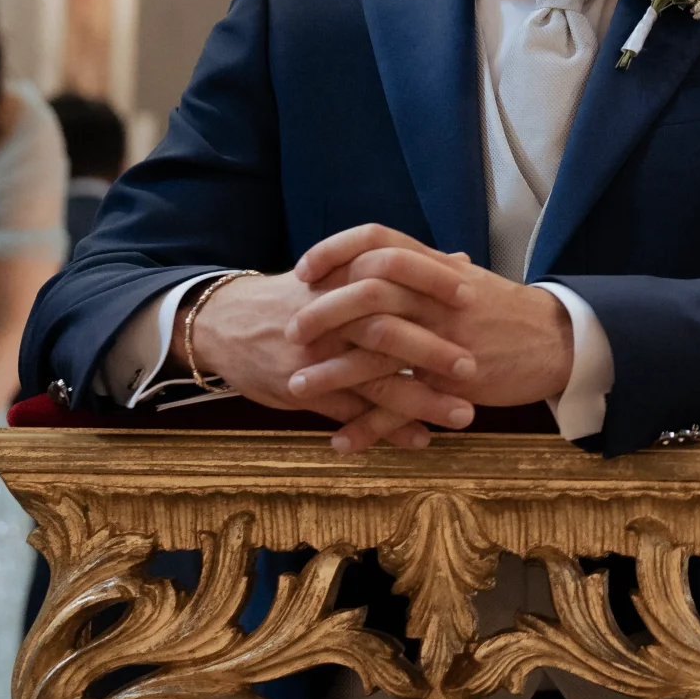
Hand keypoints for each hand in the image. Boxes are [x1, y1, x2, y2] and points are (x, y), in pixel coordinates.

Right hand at [190, 265, 476, 449]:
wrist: (225, 323)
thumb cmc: (301, 296)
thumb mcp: (343, 271)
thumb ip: (402, 269)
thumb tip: (462, 259)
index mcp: (343, 279)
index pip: (391, 273)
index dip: (431, 281)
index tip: (473, 293)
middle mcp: (331, 316)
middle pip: (386, 330)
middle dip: (433, 350)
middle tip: (474, 367)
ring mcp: (315, 355)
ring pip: (372, 378)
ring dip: (421, 400)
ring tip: (463, 415)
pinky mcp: (302, 388)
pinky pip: (349, 412)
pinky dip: (385, 429)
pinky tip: (419, 439)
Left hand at [285, 226, 575, 450]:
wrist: (559, 342)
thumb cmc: (509, 312)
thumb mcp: (467, 281)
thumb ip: (427, 270)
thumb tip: (396, 255)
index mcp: (436, 269)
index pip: (378, 241)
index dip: (336, 251)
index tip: (305, 270)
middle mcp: (437, 298)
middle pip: (368, 292)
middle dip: (322, 312)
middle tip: (291, 331)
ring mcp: (445, 339)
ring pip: (377, 351)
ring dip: (331, 373)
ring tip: (296, 387)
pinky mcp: (452, 381)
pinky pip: (402, 405)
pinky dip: (368, 426)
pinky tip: (342, 440)